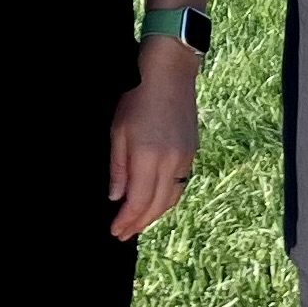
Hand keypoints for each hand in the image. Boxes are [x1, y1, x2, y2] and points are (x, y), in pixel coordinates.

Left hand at [108, 45, 202, 239]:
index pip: (138, 202)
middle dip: (139, 223)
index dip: (126, 221)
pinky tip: (156, 202)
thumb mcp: (117, 132)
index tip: (115, 231)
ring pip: (171, 199)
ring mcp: (185, 158)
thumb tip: (116, 197)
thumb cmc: (137, 97)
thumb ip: (118, 168)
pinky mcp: (192, 152)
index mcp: (148, 157)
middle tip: (124, 233)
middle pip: (157, 206)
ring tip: (138, 222)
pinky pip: (180, 185)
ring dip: (155, 215)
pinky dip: (167, 200)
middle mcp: (171, 162)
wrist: (169, 73)